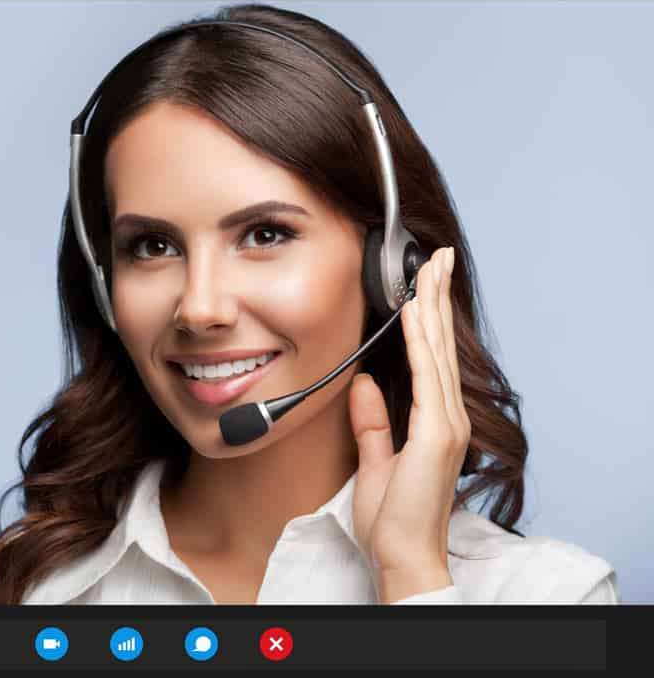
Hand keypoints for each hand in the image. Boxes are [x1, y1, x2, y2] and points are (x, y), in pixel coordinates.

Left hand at [348, 246, 470, 601]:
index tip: (424, 283)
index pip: (431, 358)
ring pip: (437, 352)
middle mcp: (446, 417)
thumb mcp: (376, 461)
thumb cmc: (394, 518)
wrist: (403, 555)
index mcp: (434, 422)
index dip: (430, 318)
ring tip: (430, 268)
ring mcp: (446, 424)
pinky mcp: (436, 434)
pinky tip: (415, 314)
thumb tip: (364, 384)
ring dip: (432, 307)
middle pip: (440, 345)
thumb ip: (373, 423)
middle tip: (436, 256)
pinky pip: (425, 377)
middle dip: (437, 297)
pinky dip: (421, 343)